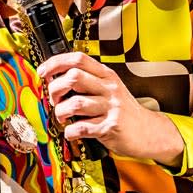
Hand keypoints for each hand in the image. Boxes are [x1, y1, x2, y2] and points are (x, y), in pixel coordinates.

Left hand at [36, 52, 183, 165]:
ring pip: (75, 104)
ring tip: (63, 118)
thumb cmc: (123, 112)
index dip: (56, 63)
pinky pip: (81, 127)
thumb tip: (55, 80)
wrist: (148, 132)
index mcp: (106, 76)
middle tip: (55, 101)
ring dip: (61, 113)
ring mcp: (111, 107)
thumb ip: (88, 83)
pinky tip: (72, 133)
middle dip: (56, 89)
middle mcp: (109, 88)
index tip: (43, 72)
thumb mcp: (109, 90)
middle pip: (74, 77)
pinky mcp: (110, 127)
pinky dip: (70, 132)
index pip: (78, 59)